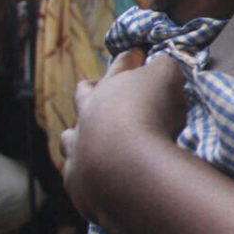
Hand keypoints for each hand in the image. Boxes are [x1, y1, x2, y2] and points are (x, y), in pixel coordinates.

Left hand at [62, 49, 186, 231]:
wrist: (128, 165)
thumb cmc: (149, 113)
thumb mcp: (165, 76)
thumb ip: (163, 66)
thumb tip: (162, 62)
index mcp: (109, 87)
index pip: (120, 64)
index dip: (130, 58)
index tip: (136, 53)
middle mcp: (87, 115)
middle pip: (83, 95)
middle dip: (89, 88)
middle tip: (92, 85)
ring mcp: (78, 147)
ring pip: (68, 137)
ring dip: (76, 134)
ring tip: (83, 137)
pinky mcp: (77, 180)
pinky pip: (74, 172)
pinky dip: (83, 170)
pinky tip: (92, 174)